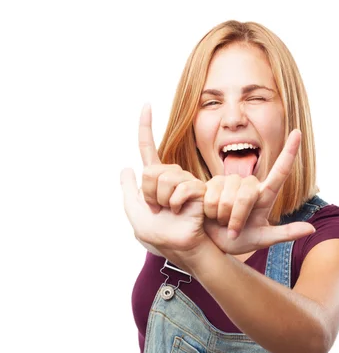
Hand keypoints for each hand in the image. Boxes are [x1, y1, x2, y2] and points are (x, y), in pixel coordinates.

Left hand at [120, 103, 209, 258]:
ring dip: (161, 200)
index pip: (148, 149)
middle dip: (149, 193)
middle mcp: (171, 177)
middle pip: (150, 171)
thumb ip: (128, 191)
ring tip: (170, 212)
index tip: (146, 105)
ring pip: (162, 179)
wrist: (180, 247)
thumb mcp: (135, 214)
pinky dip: (175, 203)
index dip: (146, 127)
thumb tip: (126, 167)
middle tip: (158, 209)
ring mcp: (184, 181)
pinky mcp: (198, 189)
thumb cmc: (160, 236)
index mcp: (155, 180)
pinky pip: (179, 187)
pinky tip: (180, 211)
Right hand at [202, 130, 314, 254]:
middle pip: (247, 195)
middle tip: (233, 231)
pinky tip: (209, 213)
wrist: (211, 242)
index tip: (298, 132)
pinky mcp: (212, 183)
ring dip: (223, 215)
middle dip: (238, 217)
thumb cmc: (238, 241)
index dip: (289, 152)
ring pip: (228, 196)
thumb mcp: (262, 240)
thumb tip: (312, 230)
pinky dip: (210, 210)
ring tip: (221, 221)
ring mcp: (229, 182)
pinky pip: (212, 195)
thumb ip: (286, 233)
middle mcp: (249, 185)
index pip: (280, 172)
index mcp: (265, 196)